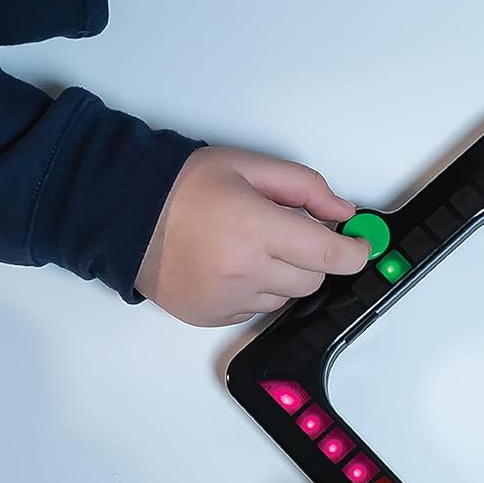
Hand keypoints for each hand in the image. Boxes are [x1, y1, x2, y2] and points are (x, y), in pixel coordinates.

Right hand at [135, 146, 368, 325]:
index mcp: (257, 228)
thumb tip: (342, 213)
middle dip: (313, 258)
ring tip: (252, 247)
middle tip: (291, 234)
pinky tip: (233, 265)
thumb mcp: (248, 166)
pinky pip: (256, 311)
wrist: (124, 214)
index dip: (353, 253)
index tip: (359, 246)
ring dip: (283, 276)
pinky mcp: (212, 316)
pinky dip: (256, 291)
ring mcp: (227, 299)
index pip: (329, 255)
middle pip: (312, 279)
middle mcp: (244, 270)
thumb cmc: (181, 186)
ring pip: (286, 298)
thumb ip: (304, 187)